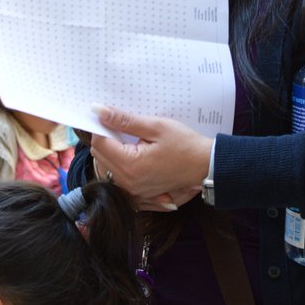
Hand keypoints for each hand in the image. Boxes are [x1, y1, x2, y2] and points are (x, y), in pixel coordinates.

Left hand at [91, 105, 213, 211]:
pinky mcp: (137, 194)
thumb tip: (99, 110)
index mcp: (130, 165)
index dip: (101, 127)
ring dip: (109, 153)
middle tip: (119, 127)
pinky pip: (116, 179)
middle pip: (99, 157)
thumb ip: (125, 120)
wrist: (205, 166)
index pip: (100, 143)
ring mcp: (132, 190)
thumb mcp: (156, 126)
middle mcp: (127, 182)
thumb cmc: (185, 145)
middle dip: (104, 139)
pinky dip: (117, 166)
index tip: (109, 117)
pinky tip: (129, 156)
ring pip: (105, 169)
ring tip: (126, 141)